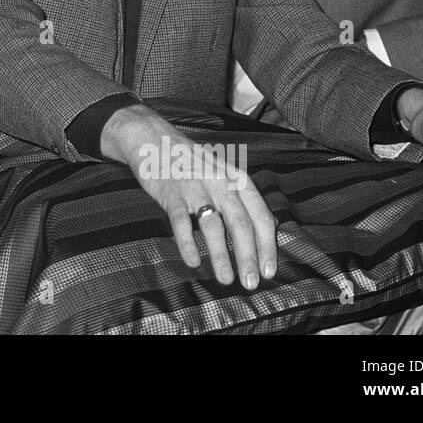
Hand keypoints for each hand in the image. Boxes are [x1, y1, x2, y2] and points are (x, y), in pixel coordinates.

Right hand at [101, 104, 276, 288]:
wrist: (153, 139)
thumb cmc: (192, 162)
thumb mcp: (224, 174)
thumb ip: (244, 199)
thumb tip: (269, 229)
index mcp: (236, 179)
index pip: (259, 215)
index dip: (266, 246)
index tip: (269, 271)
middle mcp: (219, 182)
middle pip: (239, 223)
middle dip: (247, 256)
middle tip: (250, 284)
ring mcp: (194, 186)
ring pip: (212, 225)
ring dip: (221, 255)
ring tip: (226, 279)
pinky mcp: (170, 192)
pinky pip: (181, 221)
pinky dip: (187, 243)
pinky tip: (193, 262)